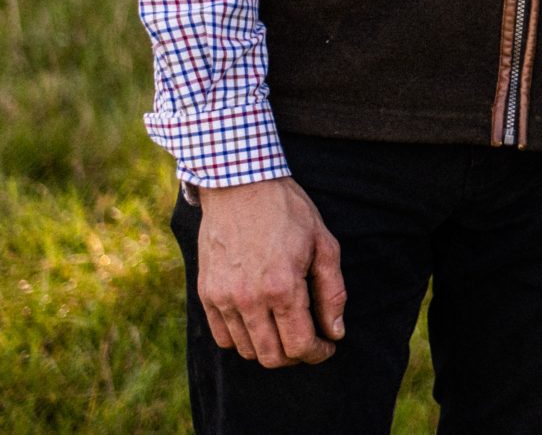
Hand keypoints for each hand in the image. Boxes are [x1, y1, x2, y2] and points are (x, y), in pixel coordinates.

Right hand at [193, 176, 346, 365]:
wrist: (240, 185)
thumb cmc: (288, 211)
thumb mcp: (324, 244)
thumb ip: (332, 292)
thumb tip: (335, 332)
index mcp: (282, 287)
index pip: (300, 345)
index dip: (318, 353)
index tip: (327, 347)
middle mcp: (248, 299)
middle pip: (272, 357)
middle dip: (296, 356)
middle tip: (309, 340)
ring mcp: (223, 298)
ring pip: (246, 350)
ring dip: (269, 349)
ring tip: (285, 329)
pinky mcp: (206, 293)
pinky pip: (222, 337)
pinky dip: (242, 339)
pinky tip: (259, 322)